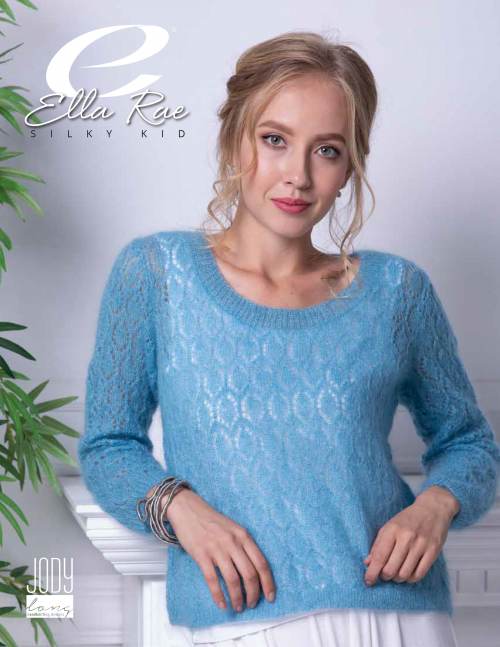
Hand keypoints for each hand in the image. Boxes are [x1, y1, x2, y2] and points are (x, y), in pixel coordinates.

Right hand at [165, 488, 275, 612]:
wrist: (188, 509)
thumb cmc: (212, 521)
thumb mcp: (233, 528)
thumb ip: (243, 545)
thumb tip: (254, 571)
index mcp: (243, 535)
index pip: (261, 563)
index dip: (268, 583)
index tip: (270, 597)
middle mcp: (233, 542)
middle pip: (249, 574)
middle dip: (253, 594)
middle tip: (252, 604)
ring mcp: (217, 549)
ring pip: (233, 580)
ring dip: (237, 598)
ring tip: (238, 607)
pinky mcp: (201, 555)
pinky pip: (212, 580)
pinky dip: (218, 595)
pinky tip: (222, 604)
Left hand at [362, 487, 458, 585]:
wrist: (433, 509)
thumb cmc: (408, 519)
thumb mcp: (389, 526)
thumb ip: (378, 544)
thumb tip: (368, 563)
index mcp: (392, 530)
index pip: (379, 556)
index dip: (372, 572)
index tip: (368, 581)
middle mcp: (406, 537)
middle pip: (391, 568)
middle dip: (385, 576)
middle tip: (384, 574)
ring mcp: (421, 545)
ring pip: (404, 574)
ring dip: (397, 578)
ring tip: (396, 573)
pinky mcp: (433, 552)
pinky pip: (419, 574)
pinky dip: (410, 579)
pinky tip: (408, 573)